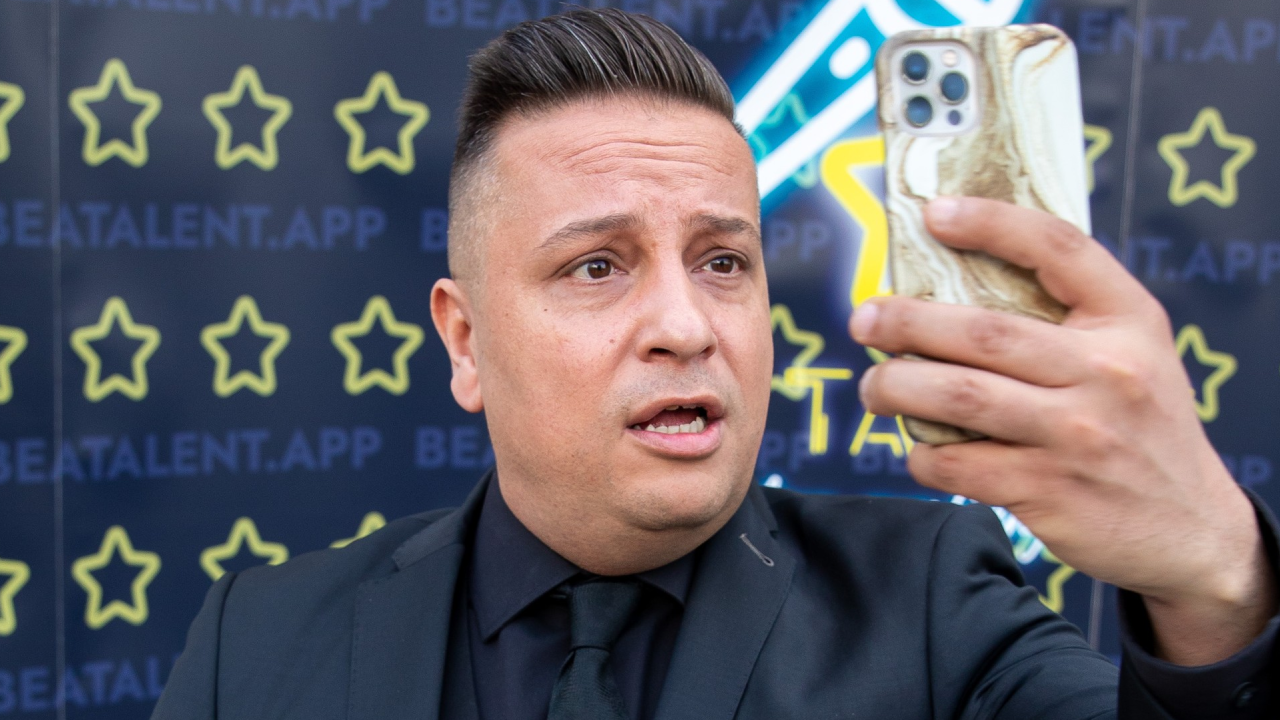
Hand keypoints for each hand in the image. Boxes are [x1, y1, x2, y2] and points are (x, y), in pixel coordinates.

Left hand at [850, 196, 1275, 665]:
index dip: (990, 222)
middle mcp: (1106, 372)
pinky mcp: (1049, 490)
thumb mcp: (1137, 355)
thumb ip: (1071, 318)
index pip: (1058, 248)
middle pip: (984, 332)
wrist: (1193, 529)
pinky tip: (918, 448)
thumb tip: (957, 285)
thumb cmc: (1142, 428)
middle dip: (907, 322)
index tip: (933, 214)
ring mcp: (1076, 435)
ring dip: (898, 387)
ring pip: (960, 396)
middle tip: (865, 320)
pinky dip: (923, 455)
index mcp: (1129, 321)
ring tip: (873, 387)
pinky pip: (959, 463)